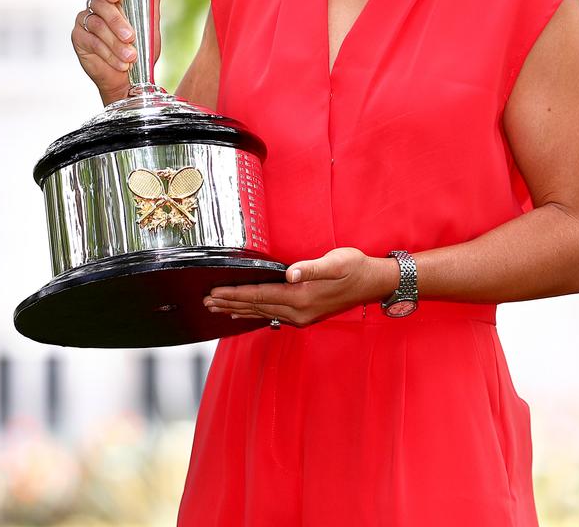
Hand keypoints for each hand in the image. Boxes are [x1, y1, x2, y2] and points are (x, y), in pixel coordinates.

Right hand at [71, 0, 161, 105]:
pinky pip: (91, 41)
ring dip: (115, 41)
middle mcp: (94, 5)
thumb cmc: (141, 46)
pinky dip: (108, 52)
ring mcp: (84, 20)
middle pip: (98, 2)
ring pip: (96, 24)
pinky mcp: (79, 38)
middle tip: (130, 35)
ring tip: (131, 55)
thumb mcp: (150, 19)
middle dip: (115, 20)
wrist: (132, 78)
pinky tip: (121, 62)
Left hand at [203, 247, 398, 326]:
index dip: (236, 294)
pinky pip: (271, 316)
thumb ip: (312, 267)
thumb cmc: (355, 267)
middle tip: (205, 302)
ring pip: (262, 314)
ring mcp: (301, 317)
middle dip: (230, 303)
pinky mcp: (304, 315)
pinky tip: (243, 313)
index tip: (214, 293)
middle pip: (257, 307)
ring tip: (217, 308)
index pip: (261, 296)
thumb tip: (291, 273)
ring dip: (238, 309)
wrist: (373, 282)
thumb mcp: (336, 261)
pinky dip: (254, 313)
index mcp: (302, 297)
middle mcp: (299, 312)